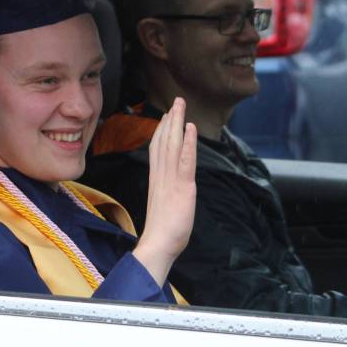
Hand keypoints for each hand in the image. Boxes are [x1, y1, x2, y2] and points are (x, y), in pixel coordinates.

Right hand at [133, 97, 196, 287]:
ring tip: (179, 106)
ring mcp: (170, 179)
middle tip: (175, 102)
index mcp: (156, 180)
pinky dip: (188, 142)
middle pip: (163, 141)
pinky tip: (190, 128)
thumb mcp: (164, 209)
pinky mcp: (181, 186)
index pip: (157, 150)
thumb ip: (166, 196)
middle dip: (169, 120)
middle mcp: (160, 175)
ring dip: (176, 123)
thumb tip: (170, 194)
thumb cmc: (161, 234)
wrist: (158, 244)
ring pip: (172, 144)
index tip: (166, 116)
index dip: (162, 131)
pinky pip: (184, 159)